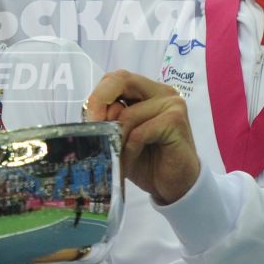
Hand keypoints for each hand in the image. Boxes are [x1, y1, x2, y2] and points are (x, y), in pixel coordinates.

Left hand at [85, 70, 200, 204]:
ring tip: (116, 159)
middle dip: (100, 102)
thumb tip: (92, 116)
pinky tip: (129, 163)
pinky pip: (139, 133)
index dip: (98, 95)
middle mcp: (161, 92)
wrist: (176, 185)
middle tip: (92, 127)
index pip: (116, 79)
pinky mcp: (175, 121)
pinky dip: (129, 150)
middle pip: (122, 80)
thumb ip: (110, 121)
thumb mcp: (121, 138)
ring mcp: (171, 104)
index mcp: (147, 91)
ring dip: (116, 141)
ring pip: (127, 114)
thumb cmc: (148, 161)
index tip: (88, 119)